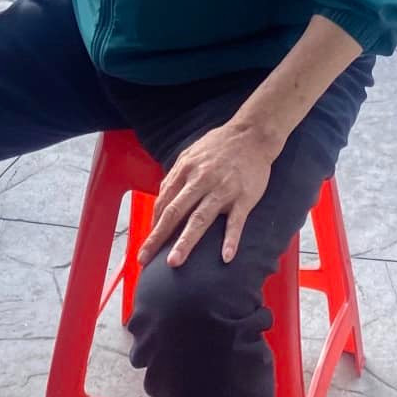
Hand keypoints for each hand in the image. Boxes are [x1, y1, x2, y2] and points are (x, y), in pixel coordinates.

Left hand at [137, 122, 278, 268]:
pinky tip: (226, 257)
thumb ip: (176, 176)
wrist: (252, 134)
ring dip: (185, 241)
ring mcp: (222, 190)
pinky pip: (236, 222)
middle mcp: (200, 181)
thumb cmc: (219, 145)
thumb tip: (162, 198)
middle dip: (158, 237)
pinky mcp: (243, 197)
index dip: (154, 224)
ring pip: (200, 219)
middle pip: (175, 212)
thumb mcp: (190, 154)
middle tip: (145, 259)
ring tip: (174, 262)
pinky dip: (230, 239)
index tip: (148, 243)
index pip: (164, 202)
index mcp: (185, 170)